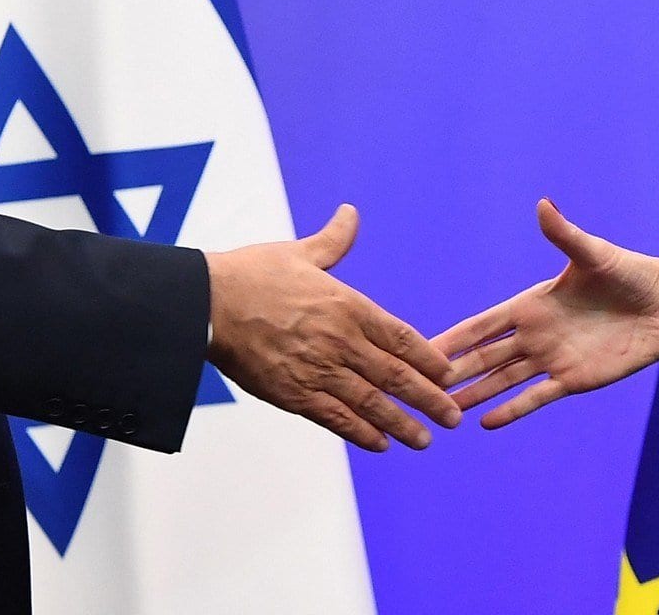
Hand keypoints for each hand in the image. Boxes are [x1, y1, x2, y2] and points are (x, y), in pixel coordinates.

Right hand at [204, 204, 460, 451]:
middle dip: (430, 399)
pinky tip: (380, 445)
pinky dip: (361, 433)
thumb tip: (350, 213)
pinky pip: (335, 418)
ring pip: (372, 403)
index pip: (403, 338)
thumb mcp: (300, 253)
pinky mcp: (293, 393)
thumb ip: (333, 240)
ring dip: (402, 423)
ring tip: (425, 440)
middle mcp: (341, 340)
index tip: (449, 374)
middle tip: (454, 417)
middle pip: (397, 375)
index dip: (431, 359)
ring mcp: (318, 369)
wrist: (204, 303)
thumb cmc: (251, 274)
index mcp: (349, 306)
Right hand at [432, 199, 658, 428]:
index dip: (454, 336)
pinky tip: (486, 423)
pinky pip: (536, 397)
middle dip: (454, 372)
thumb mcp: (593, 255)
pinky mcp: (573, 379)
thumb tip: (544, 205)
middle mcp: (535, 333)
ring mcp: (552, 359)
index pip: (483, 324)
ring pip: (503, 380)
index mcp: (532, 303)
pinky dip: (512, 409)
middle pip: (485, 357)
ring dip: (475, 395)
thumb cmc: (629, 273)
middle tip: (418, 389)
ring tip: (444, 411)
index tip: (421, 348)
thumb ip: (564, 235)